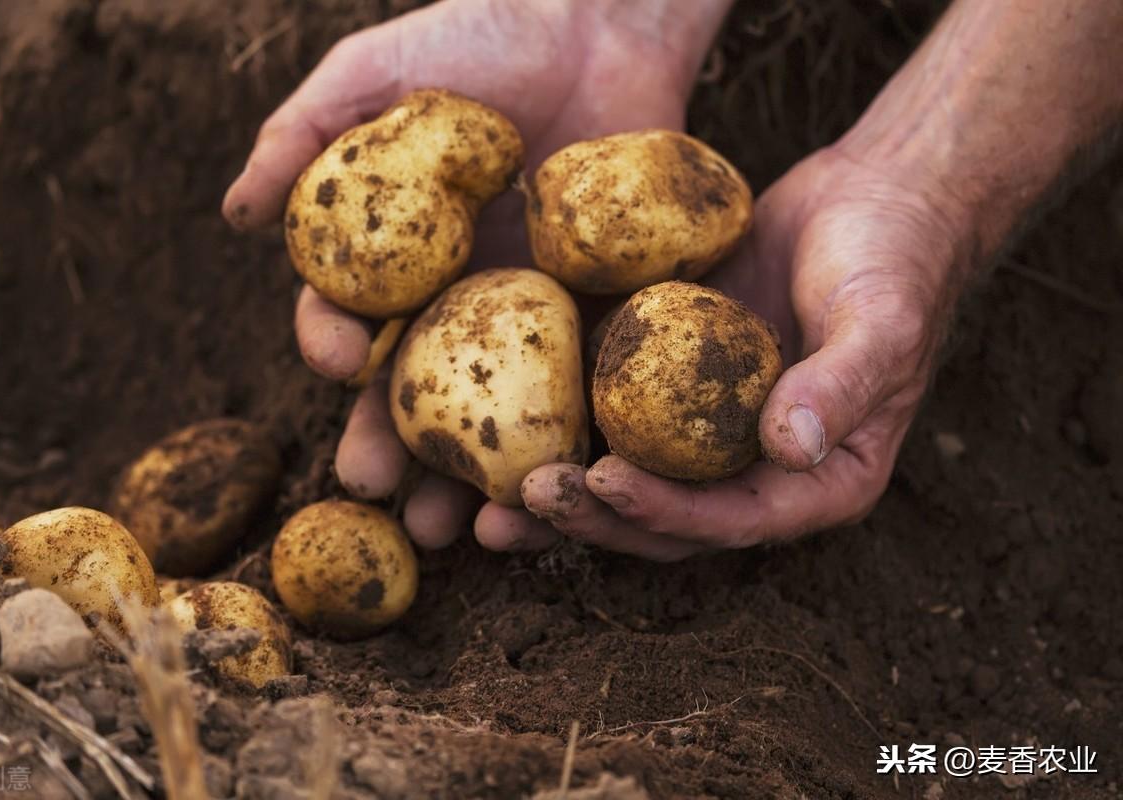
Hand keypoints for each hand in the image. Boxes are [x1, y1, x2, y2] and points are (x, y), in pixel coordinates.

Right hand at [222, 0, 730, 546]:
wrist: (600, 23)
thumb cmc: (479, 37)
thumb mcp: (375, 76)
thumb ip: (300, 135)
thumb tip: (233, 213)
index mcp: (395, 260)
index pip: (350, 317)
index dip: (333, 343)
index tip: (337, 360)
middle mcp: (455, 301)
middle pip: (414, 390)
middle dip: (390, 445)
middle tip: (377, 492)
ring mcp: (527, 317)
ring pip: (491, 413)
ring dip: (470, 475)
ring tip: (459, 530)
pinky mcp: (598, 316)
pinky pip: (579, 388)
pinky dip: (564, 442)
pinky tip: (557, 481)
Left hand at [507, 145, 971, 558]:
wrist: (871, 197)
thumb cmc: (895, 258)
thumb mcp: (884, 319)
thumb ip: (843, 384)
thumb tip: (791, 448)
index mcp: (818, 481)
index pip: (734, 521)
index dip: (666, 512)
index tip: (605, 483)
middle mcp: (756, 471)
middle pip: (666, 518)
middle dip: (593, 516)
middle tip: (526, 496)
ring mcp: (708, 431)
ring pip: (628, 477)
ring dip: (564, 492)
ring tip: (487, 496)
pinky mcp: (669, 383)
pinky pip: (613, 411)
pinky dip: (562, 421)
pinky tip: (502, 417)